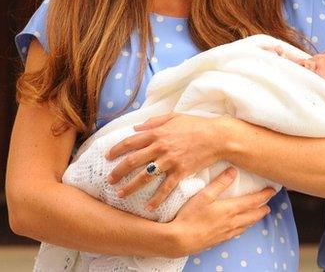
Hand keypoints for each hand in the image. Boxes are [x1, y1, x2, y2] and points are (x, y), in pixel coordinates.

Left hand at [106, 112, 225, 208]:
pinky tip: (148, 208)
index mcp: (157, 133)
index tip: (107, 157)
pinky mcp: (181, 172)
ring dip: (131, 187)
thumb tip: (136, 127)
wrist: (217, 137)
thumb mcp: (174, 117)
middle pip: (132, 161)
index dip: (116, 149)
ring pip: (145, 176)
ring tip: (120, 195)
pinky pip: (165, 188)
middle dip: (118, 172)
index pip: (130, 142)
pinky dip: (156, 199)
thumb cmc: (196, 125)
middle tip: (109, 180)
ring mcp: (170, 161)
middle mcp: (160, 147)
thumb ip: (154, 121)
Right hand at [165, 168, 275, 256]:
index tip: (272, 190)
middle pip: (253, 215)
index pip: (253, 201)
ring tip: (259, 214)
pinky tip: (242, 227)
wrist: (180, 240)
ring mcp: (227, 232)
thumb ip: (220, 183)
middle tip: (269, 204)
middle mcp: (232, 222)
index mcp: (230, 209)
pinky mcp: (220, 239)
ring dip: (255, 219)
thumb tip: (233, 170)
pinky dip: (244, 227)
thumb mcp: (204, 195)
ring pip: (247, 225)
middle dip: (263, 208)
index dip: (264, 195)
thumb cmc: (190, 216)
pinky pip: (238, 232)